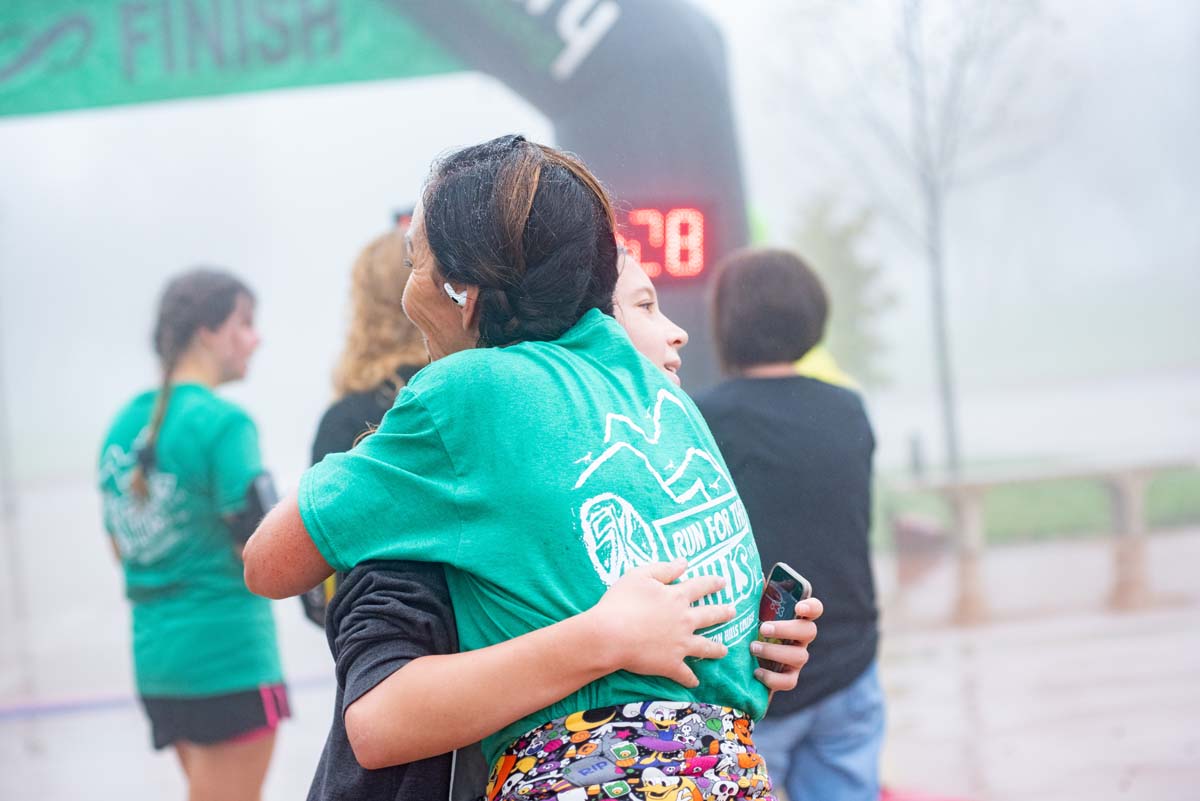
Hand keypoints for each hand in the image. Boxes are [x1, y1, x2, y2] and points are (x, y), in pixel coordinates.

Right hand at [586, 558, 734, 688]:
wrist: (611, 635)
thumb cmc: (621, 602)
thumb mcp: (640, 575)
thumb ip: (664, 569)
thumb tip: (684, 562)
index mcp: (677, 597)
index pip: (700, 587)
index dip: (712, 583)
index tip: (723, 582)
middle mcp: (684, 620)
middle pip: (709, 615)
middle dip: (723, 613)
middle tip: (733, 612)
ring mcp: (680, 644)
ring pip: (705, 647)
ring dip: (716, 648)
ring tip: (725, 650)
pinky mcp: (671, 664)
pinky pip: (685, 674)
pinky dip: (691, 679)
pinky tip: (695, 683)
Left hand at [751, 596, 822, 692]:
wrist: (742, 663)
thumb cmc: (750, 628)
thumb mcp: (752, 611)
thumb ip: (756, 596)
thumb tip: (754, 577)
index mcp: (796, 618)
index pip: (815, 609)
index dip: (812, 607)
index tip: (799, 607)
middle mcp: (801, 639)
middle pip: (809, 631)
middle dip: (786, 629)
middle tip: (763, 628)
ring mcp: (797, 659)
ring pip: (799, 656)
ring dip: (775, 651)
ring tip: (752, 647)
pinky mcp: (789, 678)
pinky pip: (789, 681)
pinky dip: (773, 677)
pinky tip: (756, 671)